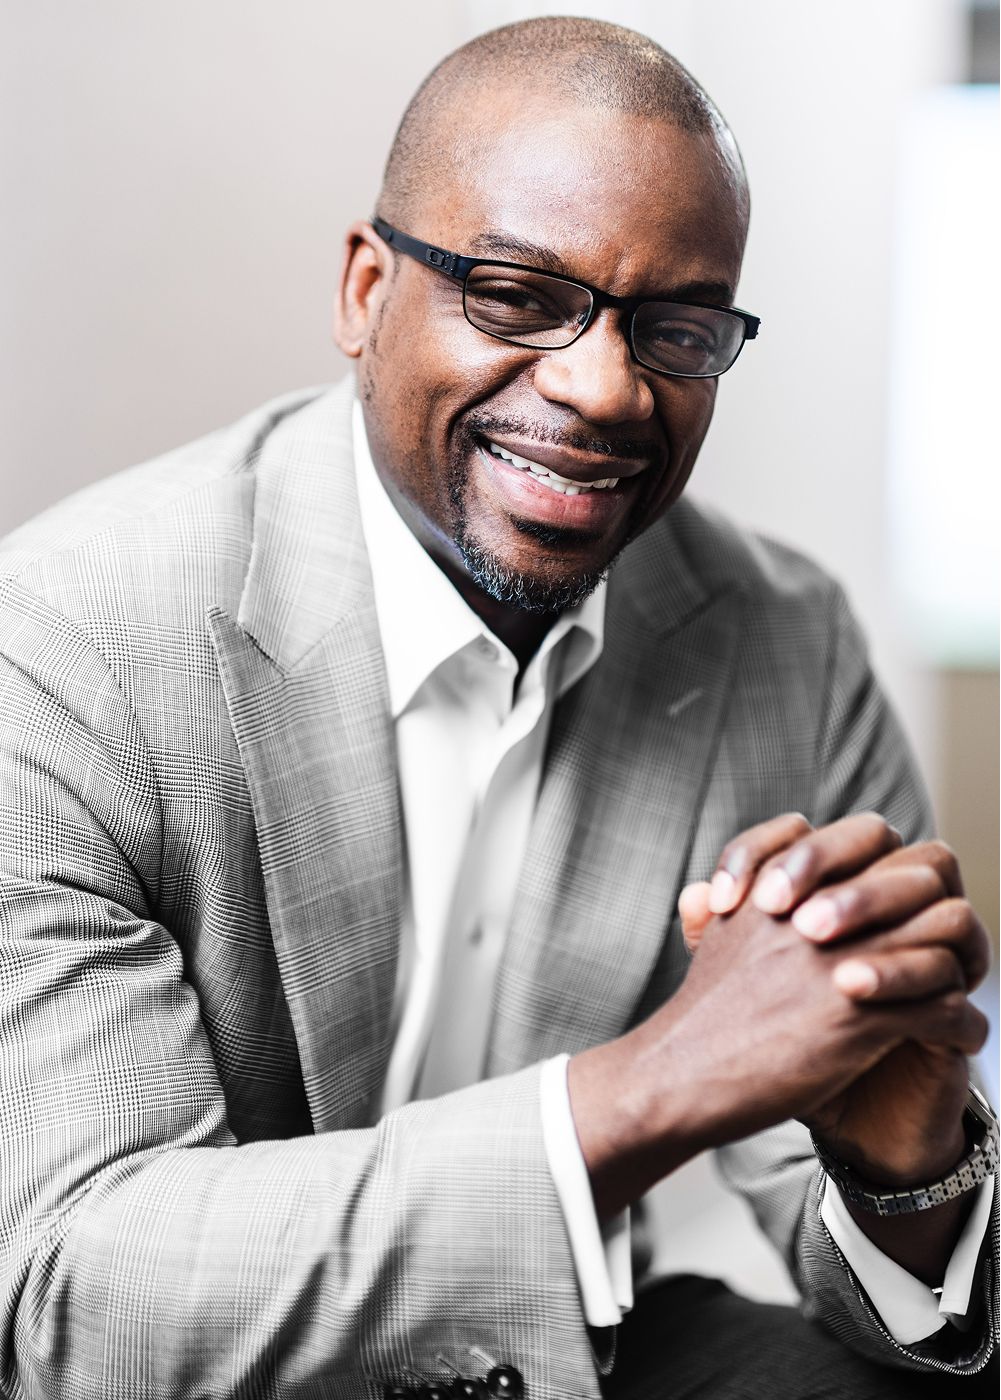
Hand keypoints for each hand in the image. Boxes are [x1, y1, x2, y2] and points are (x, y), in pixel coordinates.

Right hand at [569, 813, 988, 1225]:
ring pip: (943, 928)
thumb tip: (713, 889)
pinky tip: (956, 1032)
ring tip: (960, 979)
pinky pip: (944, 1002)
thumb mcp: (714, 937)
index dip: (889, 862)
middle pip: (916, 870)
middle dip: (938, 901)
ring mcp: (839, 960)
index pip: (863, 835)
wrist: (680, 1077)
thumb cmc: (700, 1014)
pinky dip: (960, 1020)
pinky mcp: (859, 1017)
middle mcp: (814, 910)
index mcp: (783, 883)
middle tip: (937, 933)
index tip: (883, 900)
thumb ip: (730, 901)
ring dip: (959, 955)